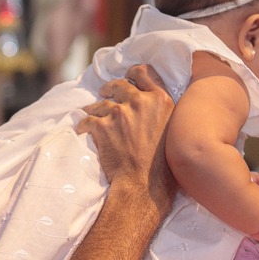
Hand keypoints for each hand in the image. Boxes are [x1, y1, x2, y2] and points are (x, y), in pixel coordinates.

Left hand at [77, 65, 177, 215]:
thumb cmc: (164, 168)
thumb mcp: (175, 131)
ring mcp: (120, 113)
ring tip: (93, 115)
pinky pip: (87, 120)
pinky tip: (83, 130)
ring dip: (96, 109)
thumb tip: (155, 107)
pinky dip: (84, 125)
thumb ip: (164, 113)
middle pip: (119, 85)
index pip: (144, 73)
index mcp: (162, 100)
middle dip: (110, 88)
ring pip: (101, 103)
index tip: (127, 77)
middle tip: (104, 92)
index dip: (133, 73)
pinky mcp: (102, 126)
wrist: (144, 186)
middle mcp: (141, 102)